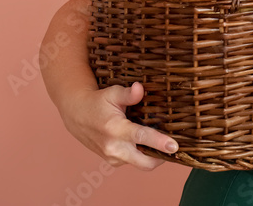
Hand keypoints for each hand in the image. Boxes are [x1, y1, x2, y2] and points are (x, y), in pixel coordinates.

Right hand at [60, 81, 177, 170]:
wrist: (77, 115)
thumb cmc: (97, 102)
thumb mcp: (112, 93)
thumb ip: (129, 94)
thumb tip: (141, 88)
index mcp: (115, 129)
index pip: (141, 137)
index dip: (159, 142)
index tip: (174, 146)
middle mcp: (114, 147)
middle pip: (145, 162)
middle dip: (163, 158)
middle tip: (175, 147)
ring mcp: (113, 157)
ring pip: (141, 163)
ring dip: (153, 156)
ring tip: (163, 143)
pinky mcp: (113, 161)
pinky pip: (134, 162)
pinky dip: (143, 155)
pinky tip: (147, 143)